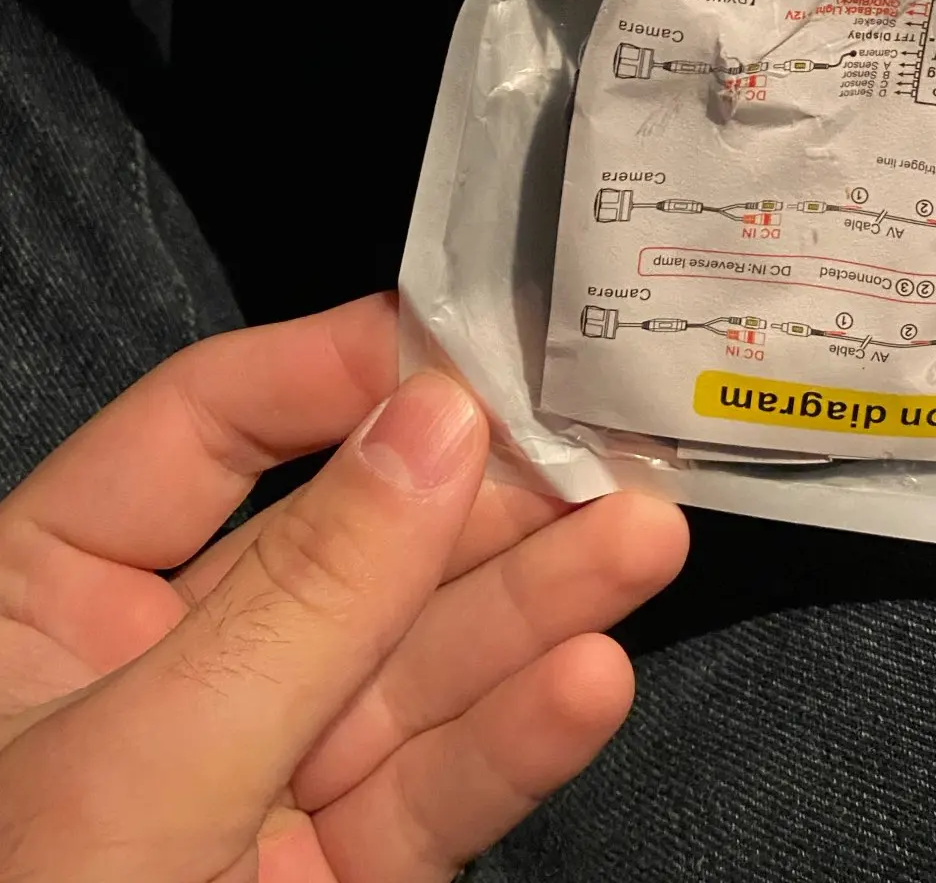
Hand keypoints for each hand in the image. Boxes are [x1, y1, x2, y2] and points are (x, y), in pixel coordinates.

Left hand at [0, 294, 686, 881]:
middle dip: (475, 500)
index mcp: (48, 595)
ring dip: (532, 608)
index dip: (336, 370)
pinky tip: (590, 680)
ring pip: (408, 668)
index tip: (467, 340)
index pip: (207, 430)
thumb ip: (301, 601)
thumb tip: (436, 422)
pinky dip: (513, 743)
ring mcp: (253, 781)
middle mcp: (162, 669)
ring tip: (644, 539)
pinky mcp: (327, 880)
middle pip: (344, 543)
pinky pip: (429, 794)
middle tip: (603, 445)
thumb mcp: (137, 770)